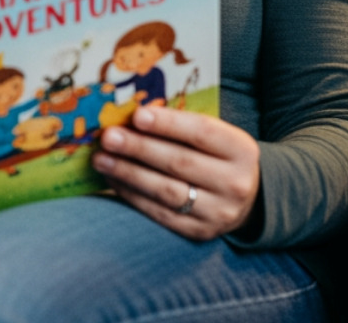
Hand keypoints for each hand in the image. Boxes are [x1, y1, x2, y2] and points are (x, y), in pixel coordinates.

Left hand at [91, 106, 259, 240]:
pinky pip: (159, 214)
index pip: (202, 133)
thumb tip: (132, 115)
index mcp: (242, 150)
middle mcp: (235, 183)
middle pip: (180, 163)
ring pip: (166, 191)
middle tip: (109, 137)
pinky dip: (132, 195)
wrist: (246, 200)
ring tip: (101, 159)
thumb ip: (183, 126)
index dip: (168, 124)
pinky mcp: (199, 233)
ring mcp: (218, 212)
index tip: (136, 115)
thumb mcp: (217, 137)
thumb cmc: (219, 157)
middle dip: (139, 148)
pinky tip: (113, 179)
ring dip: (128, 173)